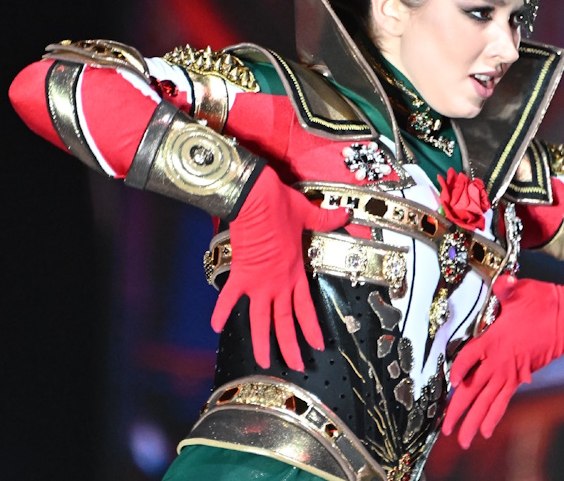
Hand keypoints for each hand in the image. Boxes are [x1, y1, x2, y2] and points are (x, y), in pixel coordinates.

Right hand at [210, 164, 350, 370]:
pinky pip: (229, 297)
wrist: (256, 198)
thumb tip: (346, 213)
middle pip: (285, 321)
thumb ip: (327, 218)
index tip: (318, 345)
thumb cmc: (281, 205)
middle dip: (291, 346)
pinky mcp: (240, 274)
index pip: (306, 308)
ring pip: (261, 319)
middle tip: (296, 366)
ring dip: (262, 341)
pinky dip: (222, 311)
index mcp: (295, 271)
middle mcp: (278, 282)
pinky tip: (217, 327)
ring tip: (263, 362)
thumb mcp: (309, 213)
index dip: (312, 328)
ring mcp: (259, 281)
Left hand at [442, 276, 563, 447]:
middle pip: (473, 389)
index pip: (468, 358)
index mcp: (496, 340)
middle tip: (445, 429)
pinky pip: (503, 401)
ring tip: (462, 439)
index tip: (450, 382)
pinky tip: (485, 431)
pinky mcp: (520, 377)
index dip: (457, 370)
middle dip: (458, 410)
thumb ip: (506, 288)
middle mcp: (500, 361)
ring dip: (474, 420)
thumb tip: (503, 280)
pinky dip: (494, 416)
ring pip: (487, 401)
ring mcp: (510, 372)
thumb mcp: (522, 290)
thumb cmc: (544, 303)